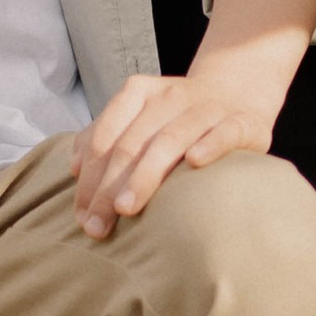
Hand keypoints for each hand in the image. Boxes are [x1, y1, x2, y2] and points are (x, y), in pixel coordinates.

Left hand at [72, 57, 284, 237]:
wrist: (236, 90)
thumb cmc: (176, 117)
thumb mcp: (139, 116)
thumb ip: (104, 136)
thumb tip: (74, 168)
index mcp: (140, 92)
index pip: (107, 136)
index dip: (90, 177)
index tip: (81, 215)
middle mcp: (170, 96)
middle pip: (132, 143)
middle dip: (109, 188)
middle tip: (97, 225)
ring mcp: (206, 108)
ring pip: (171, 138)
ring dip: (146, 174)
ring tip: (127, 208)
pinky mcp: (241, 121)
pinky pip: (224, 132)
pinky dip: (209, 145)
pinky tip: (194, 163)